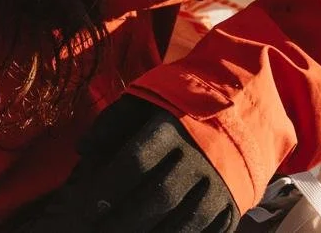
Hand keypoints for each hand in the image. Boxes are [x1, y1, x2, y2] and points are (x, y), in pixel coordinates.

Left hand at [21, 96, 238, 232]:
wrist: (239, 107)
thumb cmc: (178, 107)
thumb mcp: (146, 100)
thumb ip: (112, 123)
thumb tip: (81, 149)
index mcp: (174, 126)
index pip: (137, 160)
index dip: (109, 186)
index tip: (86, 205)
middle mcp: (199, 155)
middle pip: (159, 196)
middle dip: (124, 219)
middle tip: (98, 231)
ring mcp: (220, 183)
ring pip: (185, 221)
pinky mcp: (232, 204)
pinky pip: (207, 232)